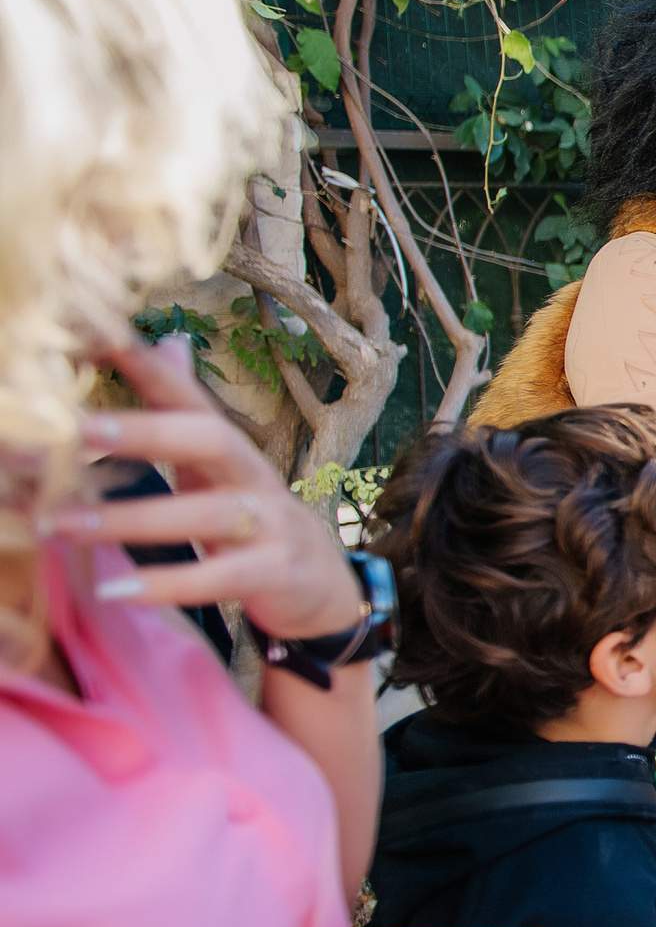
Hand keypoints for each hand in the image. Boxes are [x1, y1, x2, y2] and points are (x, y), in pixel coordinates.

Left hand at [65, 340, 361, 638]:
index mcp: (231, 449)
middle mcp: (255, 476)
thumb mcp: (220, 466)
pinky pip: (220, 578)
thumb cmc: (253, 522)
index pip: (190, 398)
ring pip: (206, 515)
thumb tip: (166, 341)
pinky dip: (169, 584)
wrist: (324, 588)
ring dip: (130, 519)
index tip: (100, 335)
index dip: (151, 367)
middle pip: (210, 440)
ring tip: (60, 525)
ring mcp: (271, 525)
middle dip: (146, 431)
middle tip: (77, 430)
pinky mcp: (276, 574)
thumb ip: (184, 412)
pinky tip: (116, 592)